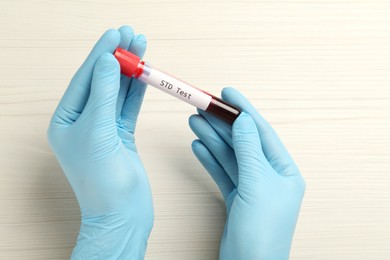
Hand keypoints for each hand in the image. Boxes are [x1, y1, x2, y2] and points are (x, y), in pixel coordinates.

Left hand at [47, 26, 152, 258]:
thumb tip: (107, 60)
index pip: (85, 79)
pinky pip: (130, 106)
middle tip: (133, 34)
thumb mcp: (98, 131)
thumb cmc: (102, 181)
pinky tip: (146, 74)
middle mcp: (83, 122)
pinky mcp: (122, 135)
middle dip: (118, 58)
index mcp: (66, 121)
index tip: (116, 33)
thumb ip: (103, 93)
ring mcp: (104, 128)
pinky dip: (138, 90)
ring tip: (142, 47)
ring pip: (119, 92)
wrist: (123, 214)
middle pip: (102, 81)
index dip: (101, 54)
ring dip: (131, 71)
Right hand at [189, 88, 304, 259]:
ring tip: (194, 121)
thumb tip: (244, 119)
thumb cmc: (262, 231)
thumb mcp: (257, 184)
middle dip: (222, 124)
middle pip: (242, 142)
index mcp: (284, 171)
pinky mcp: (236, 198)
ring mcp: (252, 187)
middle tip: (203, 106)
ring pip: (229, 156)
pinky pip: (222, 172)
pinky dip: (209, 158)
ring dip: (212, 138)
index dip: (244, 110)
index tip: (228, 92)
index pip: (262, 132)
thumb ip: (249, 149)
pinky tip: (197, 146)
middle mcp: (269, 177)